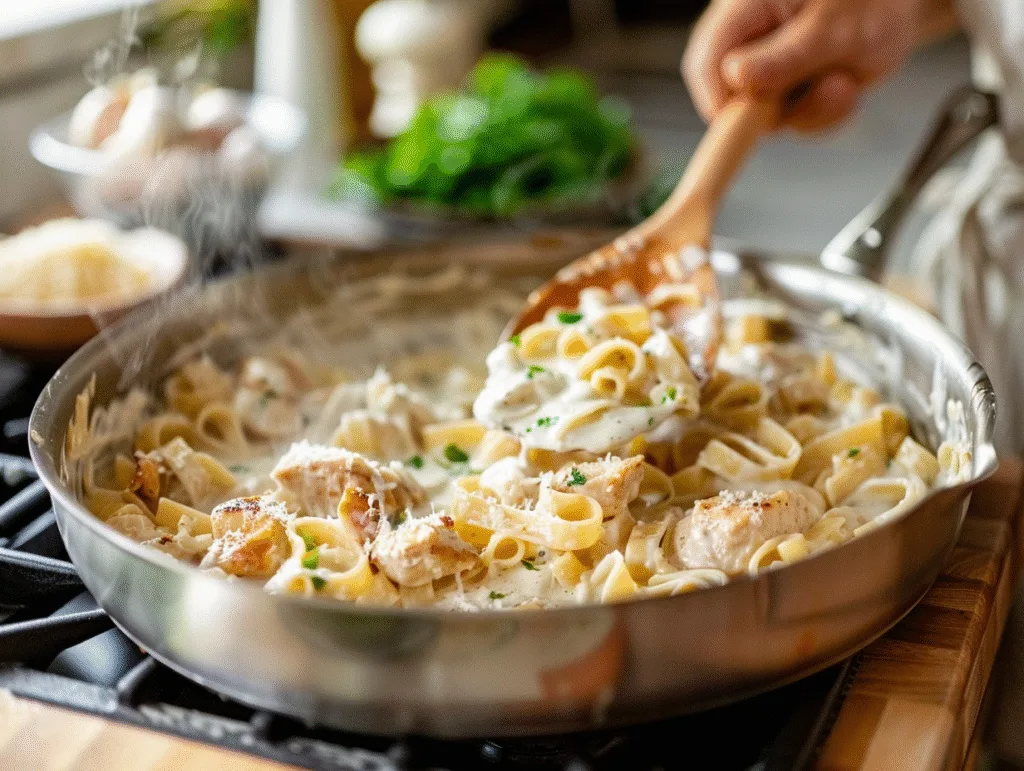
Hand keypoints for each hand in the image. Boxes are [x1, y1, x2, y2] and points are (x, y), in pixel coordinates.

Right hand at [683, 0, 954, 132]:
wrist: (905, 5)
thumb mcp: (833, 28)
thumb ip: (784, 55)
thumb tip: (735, 77)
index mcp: (746, 6)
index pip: (705, 60)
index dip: (717, 99)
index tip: (745, 125)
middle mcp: (749, 39)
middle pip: (728, 94)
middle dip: (776, 109)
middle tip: (824, 90)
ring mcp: (766, 67)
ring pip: (764, 117)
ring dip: (809, 112)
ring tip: (845, 83)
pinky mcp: (786, 89)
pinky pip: (791, 122)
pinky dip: (822, 116)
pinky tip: (846, 88)